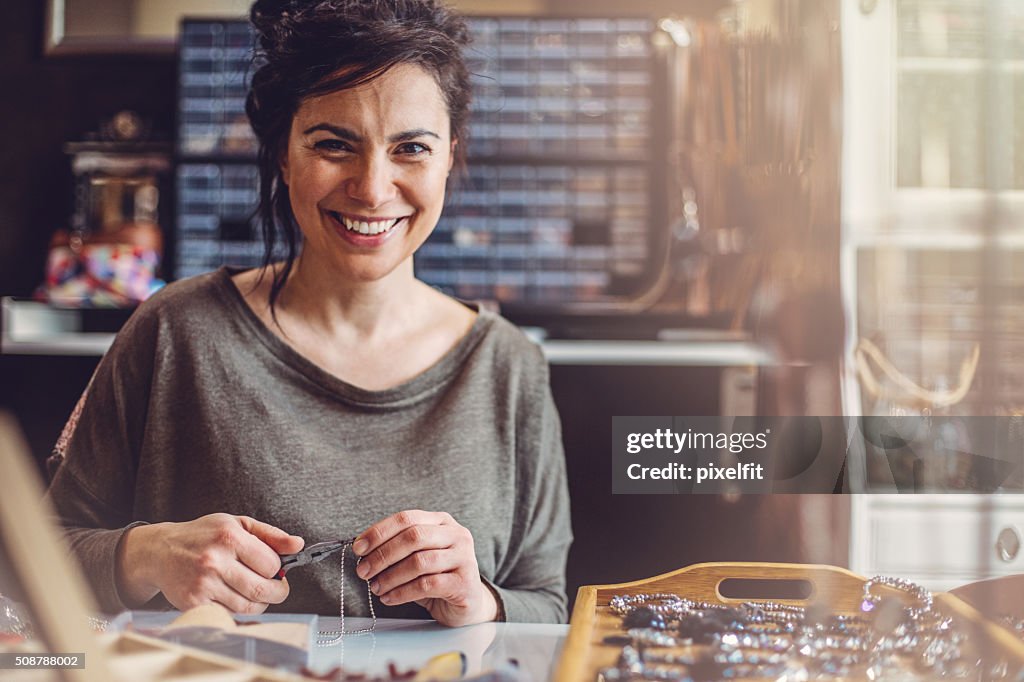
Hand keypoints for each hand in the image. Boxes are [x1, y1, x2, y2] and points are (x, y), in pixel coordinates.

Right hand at [116, 513, 303, 613]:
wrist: (160, 551)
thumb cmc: (202, 535)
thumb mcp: (237, 524)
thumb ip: (270, 535)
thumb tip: (298, 544)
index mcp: (229, 537)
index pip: (271, 564)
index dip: (278, 569)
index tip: (275, 569)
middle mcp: (215, 561)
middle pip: (262, 589)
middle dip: (277, 592)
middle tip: (277, 588)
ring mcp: (203, 584)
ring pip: (247, 605)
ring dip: (259, 603)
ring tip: (255, 591)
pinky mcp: (193, 603)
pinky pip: (229, 614)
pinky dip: (238, 610)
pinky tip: (235, 597)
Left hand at [353, 510, 497, 626]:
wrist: (467, 603)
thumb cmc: (437, 578)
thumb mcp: (418, 556)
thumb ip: (398, 548)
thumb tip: (363, 549)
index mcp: (442, 522)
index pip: (407, 518)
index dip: (380, 531)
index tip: (358, 548)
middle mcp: (457, 535)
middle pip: (413, 537)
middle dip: (382, 554)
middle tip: (363, 571)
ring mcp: (464, 558)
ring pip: (419, 562)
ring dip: (391, 576)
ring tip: (376, 587)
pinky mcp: (464, 583)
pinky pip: (427, 585)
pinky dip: (402, 592)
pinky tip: (389, 598)